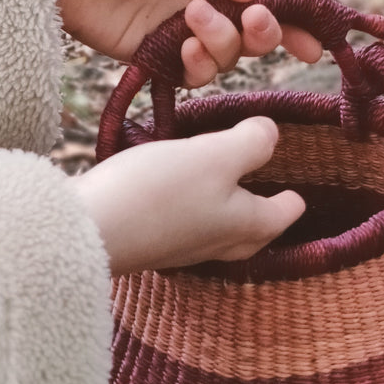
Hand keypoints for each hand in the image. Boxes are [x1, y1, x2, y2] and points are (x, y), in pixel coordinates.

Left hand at [46, 0, 320, 85]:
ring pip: (223, 57)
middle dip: (262, 33)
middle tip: (254, 20)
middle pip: (250, 36)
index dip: (289, 23)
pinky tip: (186, 47)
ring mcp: (173, 33)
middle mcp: (197, 4)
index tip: (313, 43)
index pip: (259, 1)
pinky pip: (189, 73)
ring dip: (223, 43)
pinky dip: (198, 65)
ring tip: (195, 18)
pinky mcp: (147, 56)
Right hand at [73, 117, 304, 274]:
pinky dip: (190, 211)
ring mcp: (182, 249)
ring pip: (219, 232)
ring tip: (224, 188)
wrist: (86, 231)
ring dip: (226, 211)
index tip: (297, 189)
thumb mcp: (214, 155)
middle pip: (254, 232)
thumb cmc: (159, 193)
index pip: (284, 213)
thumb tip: (273, 134)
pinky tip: (175, 195)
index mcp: (246, 226)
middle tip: (268, 193)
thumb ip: (250, 143)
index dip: (293, 197)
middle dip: (263, 213)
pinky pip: (183, 228)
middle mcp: (218, 245)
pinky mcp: (149, 243)